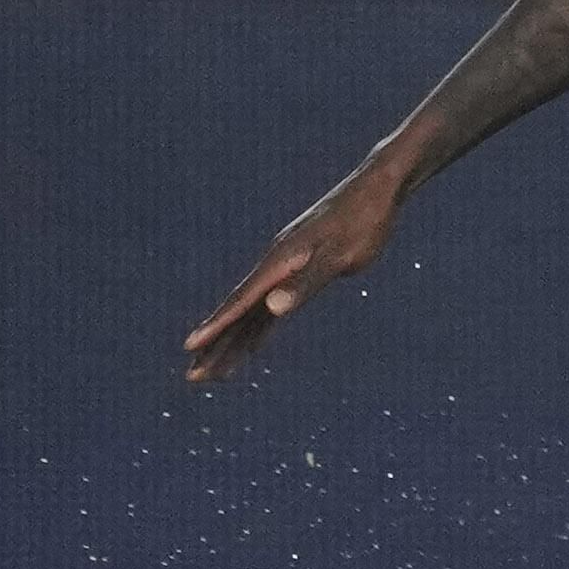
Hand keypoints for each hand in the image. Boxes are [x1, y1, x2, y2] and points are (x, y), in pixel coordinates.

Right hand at [183, 165, 408, 380]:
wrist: (378, 190)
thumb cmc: (363, 222)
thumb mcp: (338, 256)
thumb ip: (305, 283)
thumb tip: (272, 308)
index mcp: (279, 263)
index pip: (241, 303)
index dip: (216, 327)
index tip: (190, 348)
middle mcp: (275, 267)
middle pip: (239, 313)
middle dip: (216, 346)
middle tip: (193, 378)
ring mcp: (285, 269)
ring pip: (252, 313)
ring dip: (233, 343)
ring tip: (214, 371)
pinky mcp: (300, 270)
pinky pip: (270, 306)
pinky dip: (258, 328)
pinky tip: (252, 343)